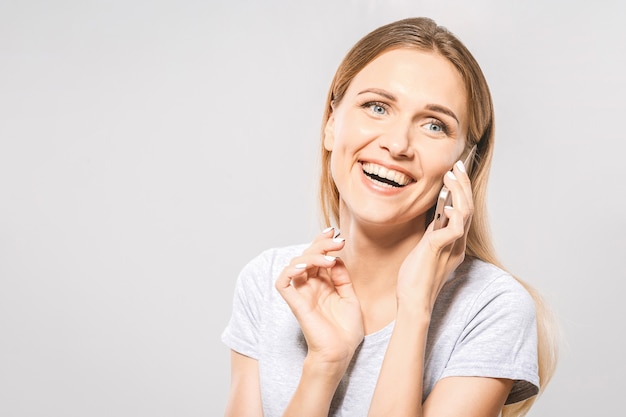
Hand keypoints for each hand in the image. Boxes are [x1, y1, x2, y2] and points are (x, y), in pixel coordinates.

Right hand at [275, 228, 363, 369]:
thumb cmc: (346, 330)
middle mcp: (310, 286)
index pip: (317, 256)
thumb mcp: (350, 298)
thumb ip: (342, 278)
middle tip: (338, 241)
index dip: (323, 242)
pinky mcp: (295, 303)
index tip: (336, 233)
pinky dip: (290, 270)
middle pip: (306, 255)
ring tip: (329, 258)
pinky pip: (282, 282)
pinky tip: (305, 266)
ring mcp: (302, 294)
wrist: (341, 353)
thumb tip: (337, 259)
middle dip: (321, 244)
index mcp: (323, 283)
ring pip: (295, 264)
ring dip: (311, 255)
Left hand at [397, 160, 473, 309]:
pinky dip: (453, 213)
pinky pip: (455, 228)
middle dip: (464, 184)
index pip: (463, 211)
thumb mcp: (425, 248)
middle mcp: (457, 244)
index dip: (461, 191)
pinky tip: (445, 203)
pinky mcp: (441, 250)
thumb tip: (437, 212)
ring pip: (465, 213)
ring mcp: (452, 247)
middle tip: (458, 165)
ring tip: (452, 174)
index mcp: (454, 243)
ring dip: (459, 191)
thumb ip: (433, 232)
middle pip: (468, 207)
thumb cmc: (414, 279)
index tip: (455, 173)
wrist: (412, 302)